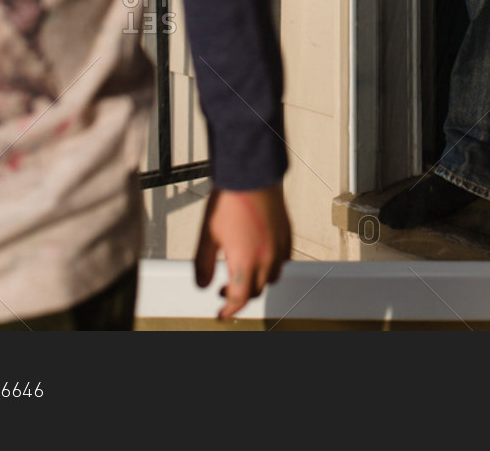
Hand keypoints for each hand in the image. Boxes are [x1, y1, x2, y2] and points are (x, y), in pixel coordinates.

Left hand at [193, 182, 291, 319]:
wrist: (251, 174)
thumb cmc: (230, 200)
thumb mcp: (208, 235)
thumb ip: (204, 264)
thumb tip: (203, 285)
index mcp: (246, 261)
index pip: (239, 298)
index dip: (229, 309)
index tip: (221, 313)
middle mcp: (267, 257)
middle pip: (256, 290)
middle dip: (240, 294)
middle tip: (225, 289)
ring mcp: (279, 246)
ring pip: (272, 277)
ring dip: (257, 281)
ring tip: (243, 272)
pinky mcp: (287, 234)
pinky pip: (283, 260)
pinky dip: (272, 266)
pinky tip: (260, 256)